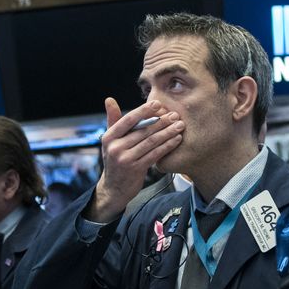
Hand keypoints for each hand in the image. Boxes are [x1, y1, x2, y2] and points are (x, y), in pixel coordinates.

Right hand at [86, 98, 182, 222]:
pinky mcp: (136, 169)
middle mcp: (115, 147)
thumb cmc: (115, 160)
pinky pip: (155, 154)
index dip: (144, 111)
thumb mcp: (110, 141)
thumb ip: (112, 120)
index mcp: (109, 137)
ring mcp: (126, 159)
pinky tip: (176, 140)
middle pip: (143, 130)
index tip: (158, 104)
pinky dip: (167, 146)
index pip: (128, 120)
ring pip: (151, 142)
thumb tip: (109, 99)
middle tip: (175, 115)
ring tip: (179, 126)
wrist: (113, 188)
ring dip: (167, 132)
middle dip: (161, 122)